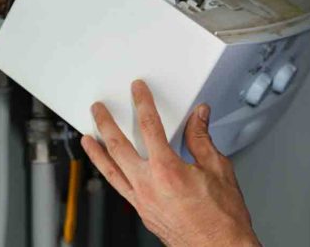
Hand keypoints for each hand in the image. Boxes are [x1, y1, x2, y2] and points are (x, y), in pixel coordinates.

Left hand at [81, 80, 259, 246]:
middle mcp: (149, 185)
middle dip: (106, 124)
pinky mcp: (143, 214)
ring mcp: (142, 202)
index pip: (149, 126)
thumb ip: (201, 139)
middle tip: (98, 109)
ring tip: (86, 138)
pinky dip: (110, 175)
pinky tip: (108, 169)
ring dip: (96, 152)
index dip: (142, 103)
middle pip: (118, 147)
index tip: (137, 91)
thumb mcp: (218, 169)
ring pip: (111, 171)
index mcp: (167, 170)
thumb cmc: (222, 218)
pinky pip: (119, 188)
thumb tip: (198, 118)